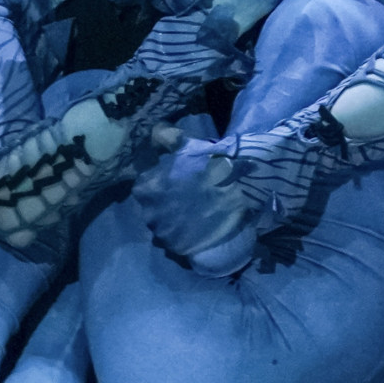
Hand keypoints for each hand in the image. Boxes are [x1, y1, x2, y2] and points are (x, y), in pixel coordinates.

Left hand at [134, 133, 256, 266]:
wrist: (239, 190)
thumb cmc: (209, 165)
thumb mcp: (186, 144)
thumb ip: (165, 137)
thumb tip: (155, 133)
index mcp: (146, 189)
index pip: (144, 189)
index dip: (159, 186)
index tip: (174, 183)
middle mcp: (148, 214)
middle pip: (152, 210)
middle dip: (164, 205)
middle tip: (185, 198)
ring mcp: (164, 234)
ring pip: (163, 227)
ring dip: (173, 221)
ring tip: (193, 213)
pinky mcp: (179, 249)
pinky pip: (175, 242)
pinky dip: (183, 236)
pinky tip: (196, 227)